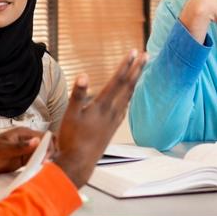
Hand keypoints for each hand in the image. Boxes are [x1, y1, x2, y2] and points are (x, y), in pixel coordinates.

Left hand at [0, 127, 43, 176]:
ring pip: (43, 153)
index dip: (48, 147)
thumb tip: (38, 141)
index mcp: (23, 133)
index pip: (45, 137)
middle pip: (46, 144)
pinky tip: (40, 172)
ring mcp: (25, 150)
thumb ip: (20, 147)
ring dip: (46, 160)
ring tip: (45, 170)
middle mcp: (26, 140)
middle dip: (50, 153)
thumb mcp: (3, 151)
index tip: (45, 160)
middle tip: (46, 166)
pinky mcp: (22, 160)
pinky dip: (40, 165)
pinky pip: (36, 160)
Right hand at [53, 50, 147, 187]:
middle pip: (128, 86)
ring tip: (139, 71)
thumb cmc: (72, 139)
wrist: (80, 163)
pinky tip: (128, 97)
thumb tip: (83, 75)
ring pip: (128, 96)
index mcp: (102, 106)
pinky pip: (125, 107)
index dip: (126, 65)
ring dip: (135, 81)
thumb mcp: (70, 115)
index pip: (117, 80)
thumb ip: (77, 94)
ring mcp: (114, 120)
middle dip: (137, 70)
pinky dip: (129, 96)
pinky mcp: (113, 128)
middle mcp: (112, 111)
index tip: (133, 52)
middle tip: (146, 56)